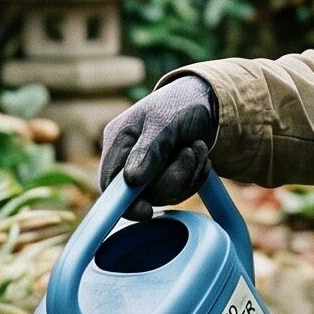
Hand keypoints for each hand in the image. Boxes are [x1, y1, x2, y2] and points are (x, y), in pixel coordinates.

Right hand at [99, 75, 217, 219]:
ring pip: (165, 194)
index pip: (109, 183)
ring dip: (188, 173)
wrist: (204, 101)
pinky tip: (199, 154)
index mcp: (119, 142)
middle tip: (190, 152)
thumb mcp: (164, 121)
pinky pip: (180, 191)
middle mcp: (129, 159)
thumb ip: (149, 150)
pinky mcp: (167, 176)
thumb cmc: (179, 103)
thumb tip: (132, 180)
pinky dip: (196, 175)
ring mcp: (149, 170)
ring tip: (196, 147)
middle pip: (142, 194)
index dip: (124, 203)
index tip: (147, 211)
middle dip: (173, 178)